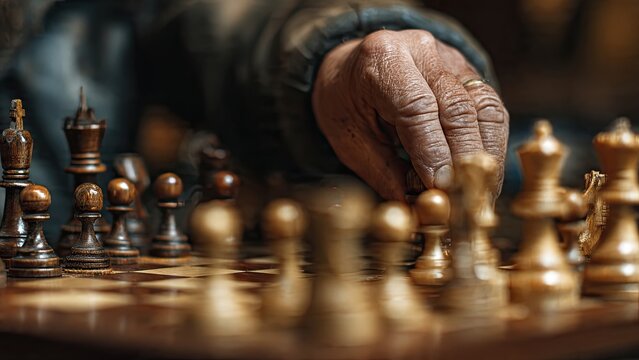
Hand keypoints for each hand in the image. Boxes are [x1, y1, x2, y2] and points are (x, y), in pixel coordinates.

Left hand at [312, 30, 508, 199]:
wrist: (351, 68)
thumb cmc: (346, 103)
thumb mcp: (350, 140)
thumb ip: (384, 174)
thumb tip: (418, 209)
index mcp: (382, 59)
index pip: (417, 107)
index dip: (434, 152)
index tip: (440, 188)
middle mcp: (421, 50)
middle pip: (458, 107)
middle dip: (464, 161)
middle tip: (462, 202)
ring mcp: (449, 57)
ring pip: (485, 107)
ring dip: (486, 157)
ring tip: (479, 195)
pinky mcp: (468, 70)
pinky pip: (491, 109)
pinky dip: (490, 145)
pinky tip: (483, 176)